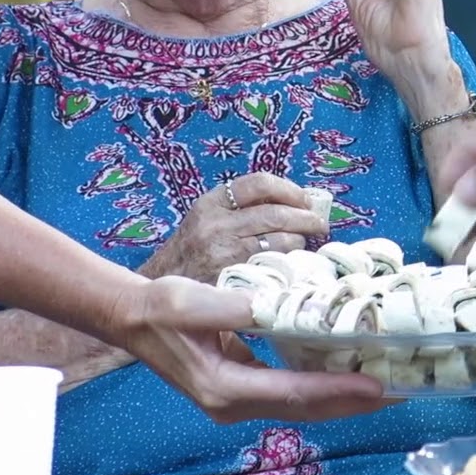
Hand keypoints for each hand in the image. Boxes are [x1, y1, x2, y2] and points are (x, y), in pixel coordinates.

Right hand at [111, 276, 391, 422]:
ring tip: (391, 384)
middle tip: (404, 388)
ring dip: (346, 397)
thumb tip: (285, 307)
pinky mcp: (246, 389)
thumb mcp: (197, 301)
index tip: (379, 384)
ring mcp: (240, 401)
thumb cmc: (163, 305)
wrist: (132, 316)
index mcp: (225, 388)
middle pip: (308, 409)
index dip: (339, 390)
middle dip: (356, 401)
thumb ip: (241, 308)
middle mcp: (235, 404)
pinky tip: (352, 371)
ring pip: (304, 406)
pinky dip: (326, 387)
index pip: (295, 393)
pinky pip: (295, 394)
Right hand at [145, 173, 327, 283]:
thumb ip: (241, 209)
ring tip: (305, 245)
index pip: (260, 183)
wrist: (156, 291)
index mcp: (211, 202)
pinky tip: (293, 265)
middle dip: (306, 217)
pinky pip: (274, 265)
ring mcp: (224, 252)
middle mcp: (216, 224)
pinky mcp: (233, 277)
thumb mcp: (207, 220)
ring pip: (281, 239)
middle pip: (276, 212)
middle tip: (319, 224)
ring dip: (301, 241)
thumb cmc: (192, 254)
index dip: (290, 189)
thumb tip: (295, 202)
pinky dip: (290, 263)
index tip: (305, 200)